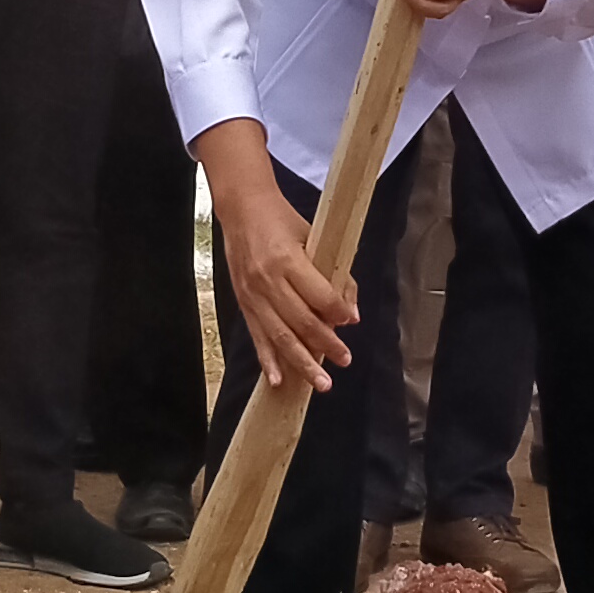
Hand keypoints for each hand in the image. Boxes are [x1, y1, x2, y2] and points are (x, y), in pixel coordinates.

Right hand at [202, 123, 357, 393]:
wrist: (242, 209)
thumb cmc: (283, 220)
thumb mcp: (313, 236)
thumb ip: (334, 274)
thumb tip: (351, 314)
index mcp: (287, 259)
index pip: (318, 295)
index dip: (337, 312)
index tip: (351, 323)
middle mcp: (268, 280)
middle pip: (301, 321)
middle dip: (326, 345)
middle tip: (345, 360)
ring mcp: (253, 294)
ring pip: (280, 336)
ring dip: (301, 363)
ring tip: (320, 383)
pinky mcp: (243, 303)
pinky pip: (257, 336)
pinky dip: (268, 360)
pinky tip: (278, 381)